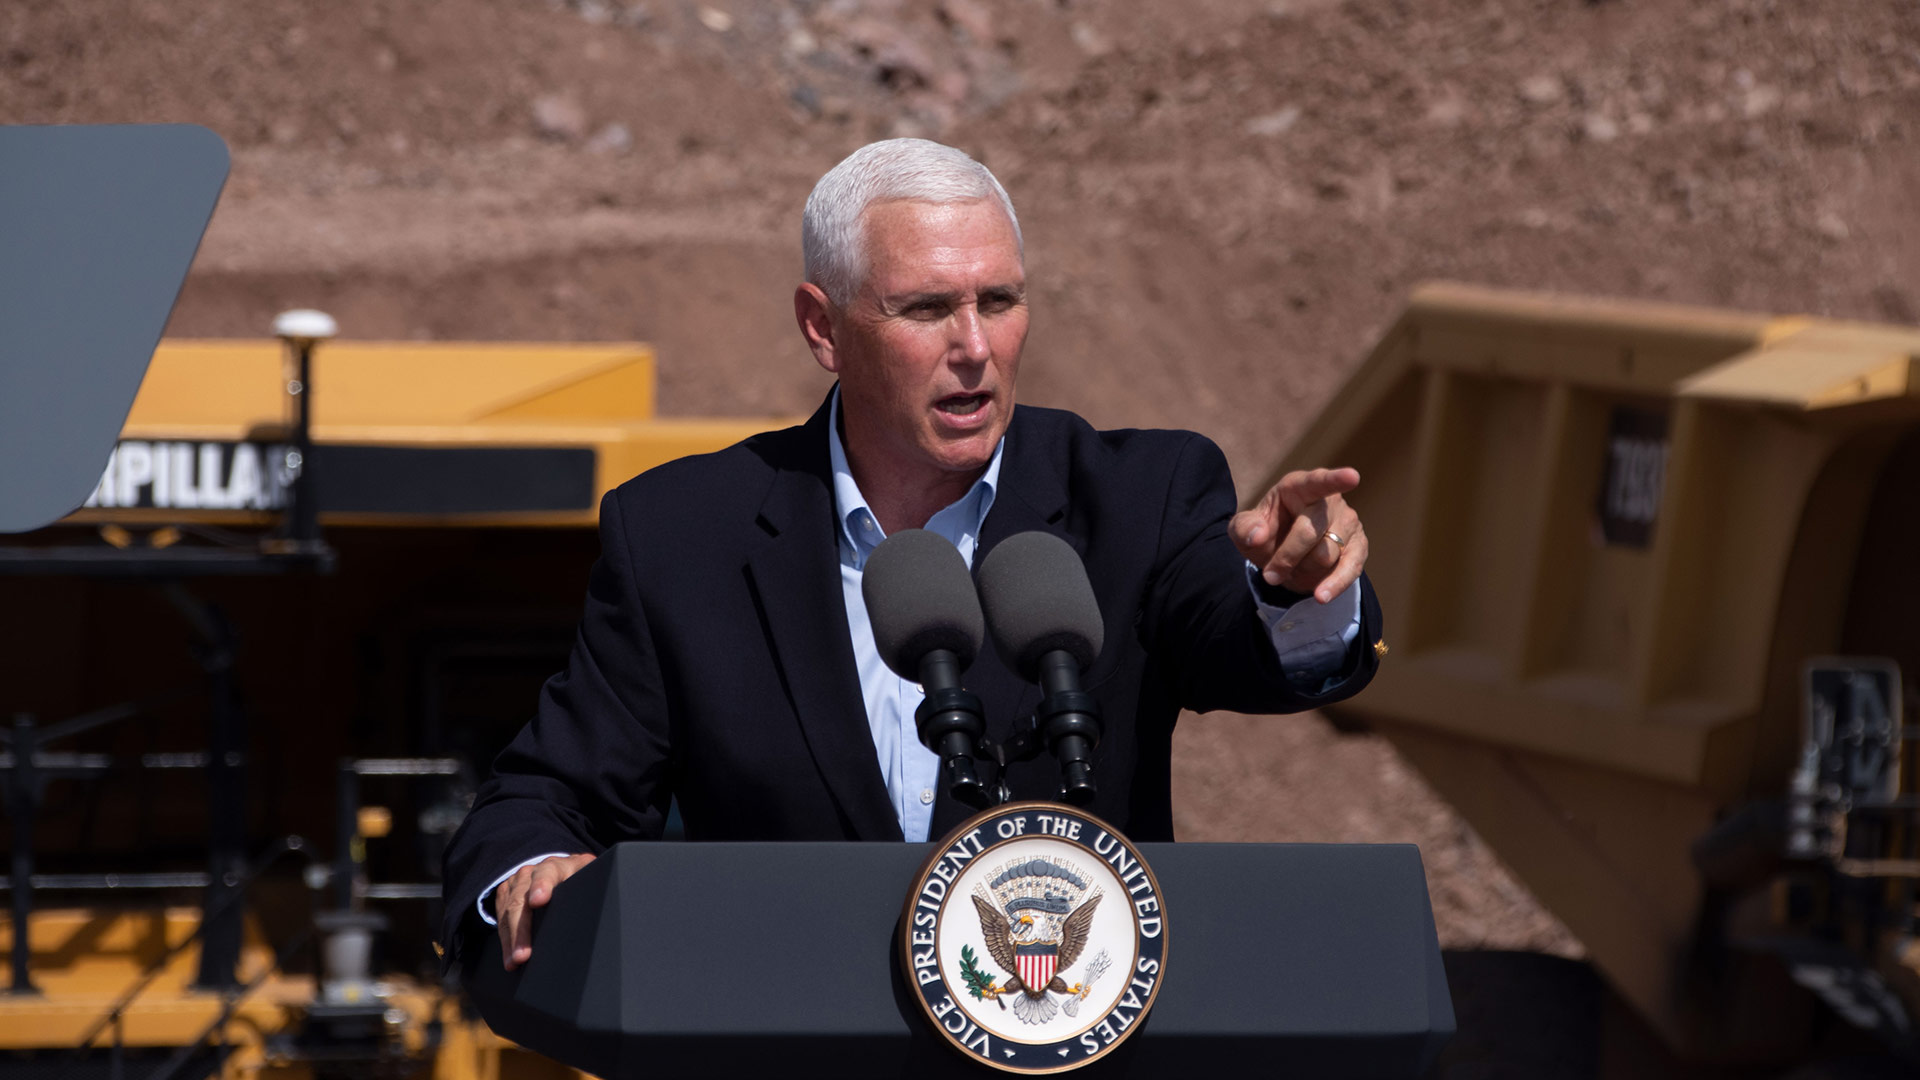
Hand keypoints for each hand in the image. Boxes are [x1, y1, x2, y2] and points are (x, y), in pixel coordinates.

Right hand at [496, 852, 595, 970]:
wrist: (560, 868)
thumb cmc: (579, 879)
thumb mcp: (590, 877)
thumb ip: (595, 887)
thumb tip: (610, 907)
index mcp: (558, 867)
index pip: (548, 873)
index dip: (543, 885)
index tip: (539, 900)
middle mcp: (532, 872)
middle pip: (521, 899)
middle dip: (521, 929)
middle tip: (523, 954)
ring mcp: (516, 883)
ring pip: (508, 911)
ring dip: (510, 939)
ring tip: (514, 962)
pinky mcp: (506, 894)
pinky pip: (500, 918)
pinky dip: (504, 939)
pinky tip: (509, 956)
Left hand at [1229, 467, 1366, 603]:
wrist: (1283, 557)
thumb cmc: (1265, 534)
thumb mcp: (1244, 530)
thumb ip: (1244, 528)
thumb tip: (1258, 535)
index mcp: (1300, 487)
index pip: (1318, 482)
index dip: (1335, 479)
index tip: (1352, 476)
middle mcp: (1329, 502)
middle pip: (1310, 532)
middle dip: (1286, 557)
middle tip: (1270, 574)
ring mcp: (1348, 523)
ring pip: (1326, 555)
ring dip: (1302, 569)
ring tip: (1294, 565)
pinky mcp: (1358, 547)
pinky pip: (1350, 570)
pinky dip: (1334, 585)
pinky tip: (1321, 595)